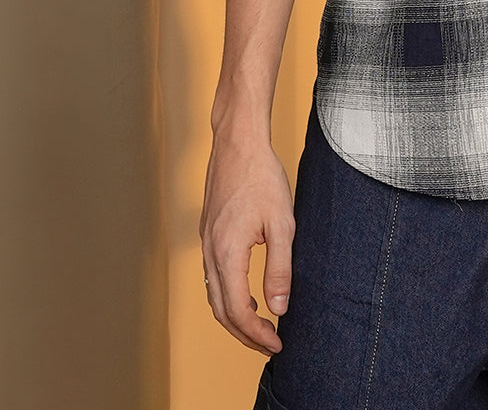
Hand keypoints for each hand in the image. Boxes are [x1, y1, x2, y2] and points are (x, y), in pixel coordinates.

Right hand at [200, 131, 295, 353]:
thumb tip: (279, 308)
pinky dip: (228, 295)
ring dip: (234, 317)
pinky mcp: (208, 234)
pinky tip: (248, 294)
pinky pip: (213, 277)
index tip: (278, 344)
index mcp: (227, 253)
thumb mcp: (282, 224)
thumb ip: (280, 268)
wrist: (238, 143)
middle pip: (221, 310)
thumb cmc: (262, 177)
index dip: (257, 334)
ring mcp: (205, 243)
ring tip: (261, 326)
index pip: (238, 311)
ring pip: (214, 295)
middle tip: (269, 344)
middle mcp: (210, 252)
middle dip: (244, 334)